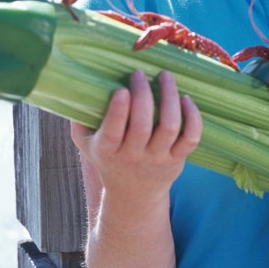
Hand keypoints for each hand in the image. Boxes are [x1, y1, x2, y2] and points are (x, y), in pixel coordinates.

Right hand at [70, 69, 201, 200]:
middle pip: (142, 126)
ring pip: (169, 127)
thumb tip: (75, 83)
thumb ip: (78, 117)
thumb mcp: (85, 142)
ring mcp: (157, 158)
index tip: (121, 89)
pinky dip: (193, 117)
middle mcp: (133, 156)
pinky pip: (191, 138)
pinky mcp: (177, 159)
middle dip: (143, 95)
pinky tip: (186, 98)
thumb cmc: (107, 157)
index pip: (112, 132)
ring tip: (165, 76)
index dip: (118, 111)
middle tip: (140, 74)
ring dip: (170, 98)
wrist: (133, 194)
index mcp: (107, 150)